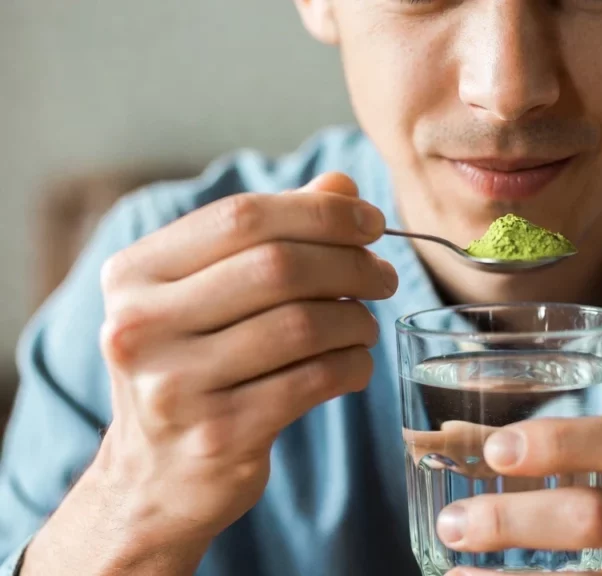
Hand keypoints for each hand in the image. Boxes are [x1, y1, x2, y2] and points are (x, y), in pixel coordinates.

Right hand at [39, 173, 396, 562]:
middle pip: (278, 266)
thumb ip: (269, 237)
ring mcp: (175, 386)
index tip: (371, 221)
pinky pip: (314, 380)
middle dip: (350, 264)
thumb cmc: (194, 367)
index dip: (320, 212)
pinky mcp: (219, 436)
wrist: (155, 478)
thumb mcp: (208, 295)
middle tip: (383, 276)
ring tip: (365, 325)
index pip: (242, 217)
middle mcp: (140, 326)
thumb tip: (341, 186)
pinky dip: (352, 365)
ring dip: (356, 320)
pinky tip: (356, 364)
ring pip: (303, 325)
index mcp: (133, 274)